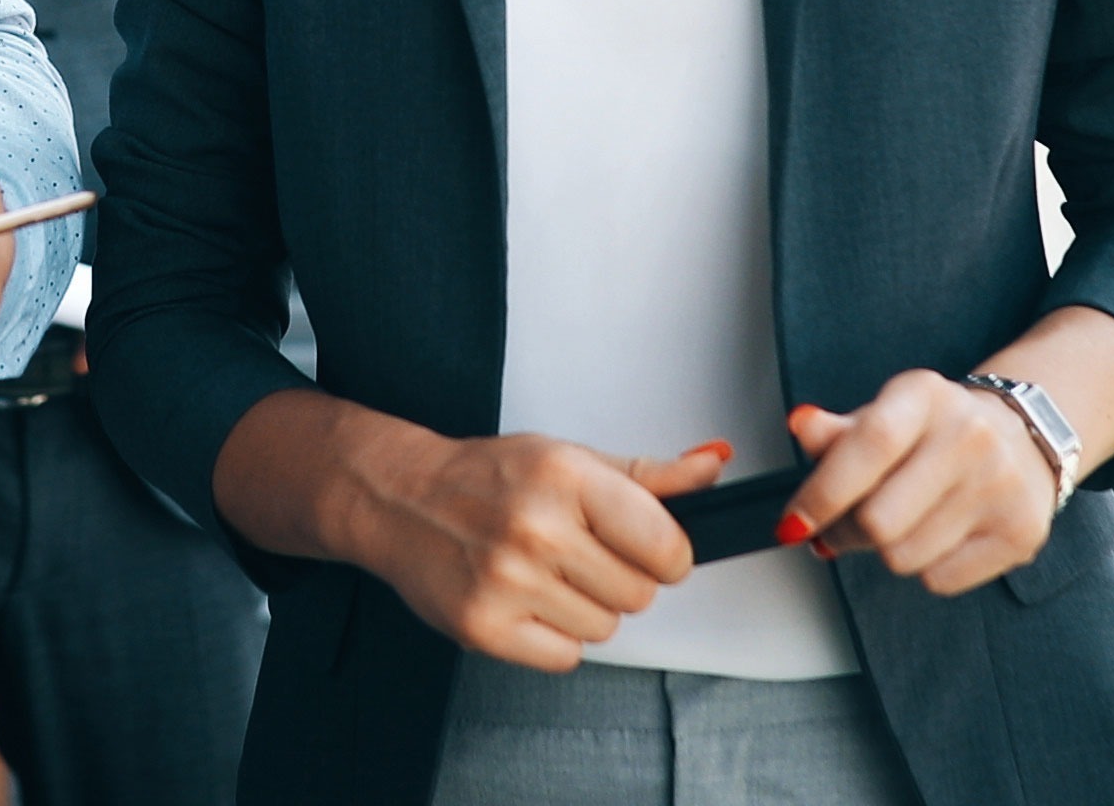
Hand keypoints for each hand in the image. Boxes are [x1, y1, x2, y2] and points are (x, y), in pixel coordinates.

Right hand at [215, 391, 729, 671]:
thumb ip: (649, 475)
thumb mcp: (569, 458)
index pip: (665, 545)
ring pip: (606, 628)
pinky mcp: (485, 627)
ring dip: (587, 608)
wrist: (400, 499)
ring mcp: (508, 581)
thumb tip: (713, 469)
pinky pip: (566, 656)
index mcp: (567, 477)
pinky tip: (528, 601)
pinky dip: (556, 637)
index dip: (668, 555)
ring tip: (546, 574)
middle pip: (639, 594)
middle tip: (580, 555)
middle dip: (622, 579)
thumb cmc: (488, 477)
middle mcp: (537, 528)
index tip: (649, 550)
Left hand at [783, 371, 1060, 596]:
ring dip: (885, 551)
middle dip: (845, 533)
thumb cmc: (937, 432)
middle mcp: (970, 436)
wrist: (1023, 439)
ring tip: (897, 524)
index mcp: (926, 396)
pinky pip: (939, 580)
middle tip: (840, 528)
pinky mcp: (1020, 533)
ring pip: (904, 557)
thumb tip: (801, 426)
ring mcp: (1000, 486)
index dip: (822, 492)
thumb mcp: (886, 417)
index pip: (868, 447)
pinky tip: (937, 536)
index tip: (793, 524)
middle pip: (878, 520)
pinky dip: (925, 568)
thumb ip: (838, 432)